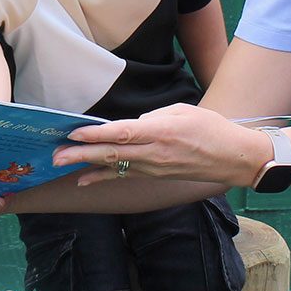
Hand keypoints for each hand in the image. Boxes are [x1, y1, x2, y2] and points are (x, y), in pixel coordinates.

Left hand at [53, 102, 268, 187]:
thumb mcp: (183, 111)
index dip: (96, 134)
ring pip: (114, 166)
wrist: (234, 158)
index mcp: (162, 132)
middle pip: (112, 154)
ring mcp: (154, 168)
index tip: (74, 132)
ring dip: (86, 164)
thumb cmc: (212, 128)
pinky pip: (124, 176)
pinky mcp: (155, 176)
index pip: (123, 134)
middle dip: (81, 153)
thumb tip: (131, 125)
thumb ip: (154, 117)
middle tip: (56, 154)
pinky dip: (102, 177)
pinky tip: (83, 179)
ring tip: (61, 163)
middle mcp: (155, 153)